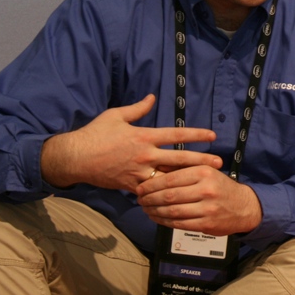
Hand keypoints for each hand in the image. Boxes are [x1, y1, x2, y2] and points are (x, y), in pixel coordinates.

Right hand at [40, 94, 222, 192]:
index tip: (212, 136)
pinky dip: (165, 193)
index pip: (176, 134)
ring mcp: (138, 172)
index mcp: (144, 136)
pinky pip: (152, 190)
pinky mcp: (131, 185)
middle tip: (219, 164)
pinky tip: (180, 197)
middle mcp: (145, 155)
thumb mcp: (116, 115)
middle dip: (200, 161)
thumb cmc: (95, 133)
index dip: (196, 134)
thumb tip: (152, 97)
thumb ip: (138, 108)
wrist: (75, 158)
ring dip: (187, 179)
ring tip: (204, 182)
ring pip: (168, 177)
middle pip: (178, 158)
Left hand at [137, 166, 262, 235]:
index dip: (152, 185)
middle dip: (149, 199)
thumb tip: (155, 170)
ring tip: (145, 209)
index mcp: (204, 172)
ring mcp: (207, 208)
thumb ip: (183, 170)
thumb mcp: (206, 172)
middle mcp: (206, 189)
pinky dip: (164, 222)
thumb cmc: (220, 187)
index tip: (140, 188)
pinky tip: (156, 218)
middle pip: (169, 196)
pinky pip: (179, 224)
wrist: (243, 207)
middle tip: (139, 199)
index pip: (171, 179)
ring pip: (172, 211)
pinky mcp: (206, 224)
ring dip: (154, 211)